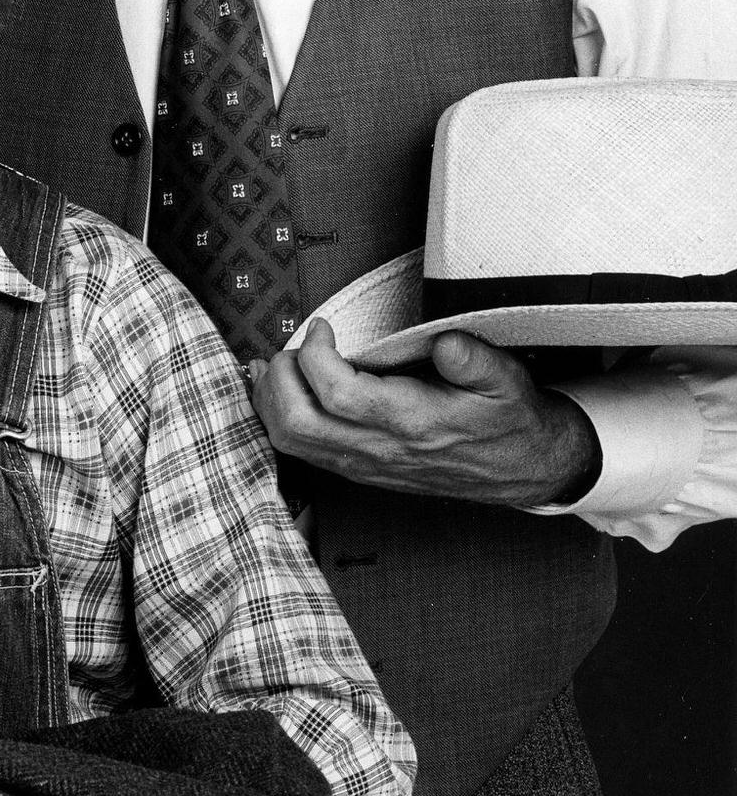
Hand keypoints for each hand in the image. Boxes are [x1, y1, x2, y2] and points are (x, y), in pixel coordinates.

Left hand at [250, 320, 601, 506]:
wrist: (522, 470)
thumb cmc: (509, 419)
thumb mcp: (507, 381)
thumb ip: (475, 360)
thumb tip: (445, 342)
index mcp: (412, 423)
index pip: (337, 394)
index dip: (316, 355)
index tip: (323, 325)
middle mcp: (380, 449)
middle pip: (297, 423)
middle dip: (281, 377)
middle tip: (296, 345)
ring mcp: (365, 464)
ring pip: (291, 442)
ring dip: (273, 398)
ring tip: (285, 363)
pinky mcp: (359, 469)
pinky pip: (301, 450)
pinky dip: (281, 416)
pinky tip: (289, 387)